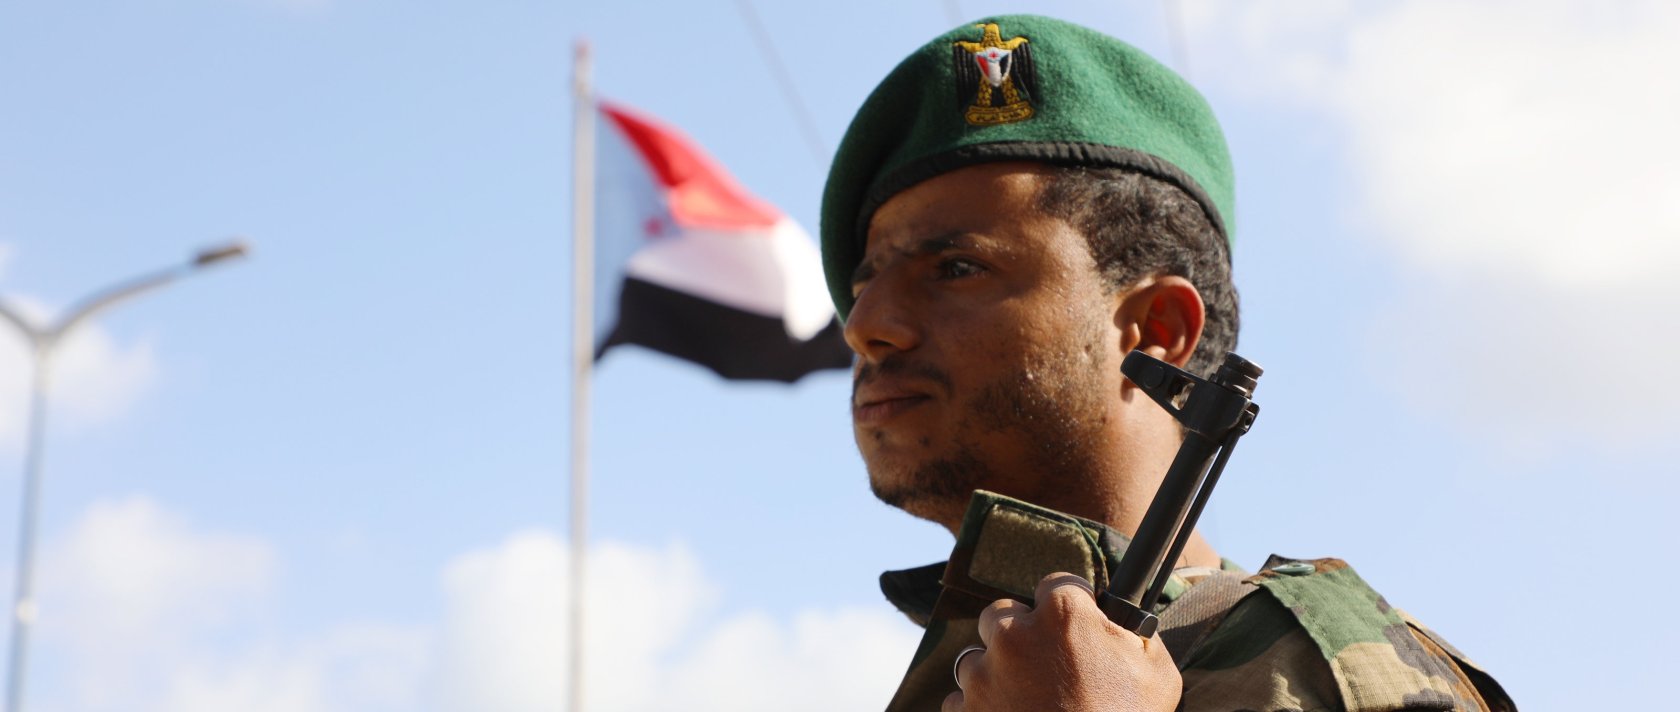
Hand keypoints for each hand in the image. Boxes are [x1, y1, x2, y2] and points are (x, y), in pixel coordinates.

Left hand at [944, 572, 1181, 711]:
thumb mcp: (1156, 673)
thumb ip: (1135, 633)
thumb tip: (1120, 617)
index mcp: (1064, 615)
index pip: (1057, 583)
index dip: (1070, 605)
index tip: (1074, 625)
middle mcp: (1015, 635)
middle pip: (1003, 614)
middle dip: (1020, 634)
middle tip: (1044, 665)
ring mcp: (984, 673)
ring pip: (977, 656)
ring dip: (997, 673)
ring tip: (1027, 700)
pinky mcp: (965, 709)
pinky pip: (960, 698)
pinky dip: (979, 708)